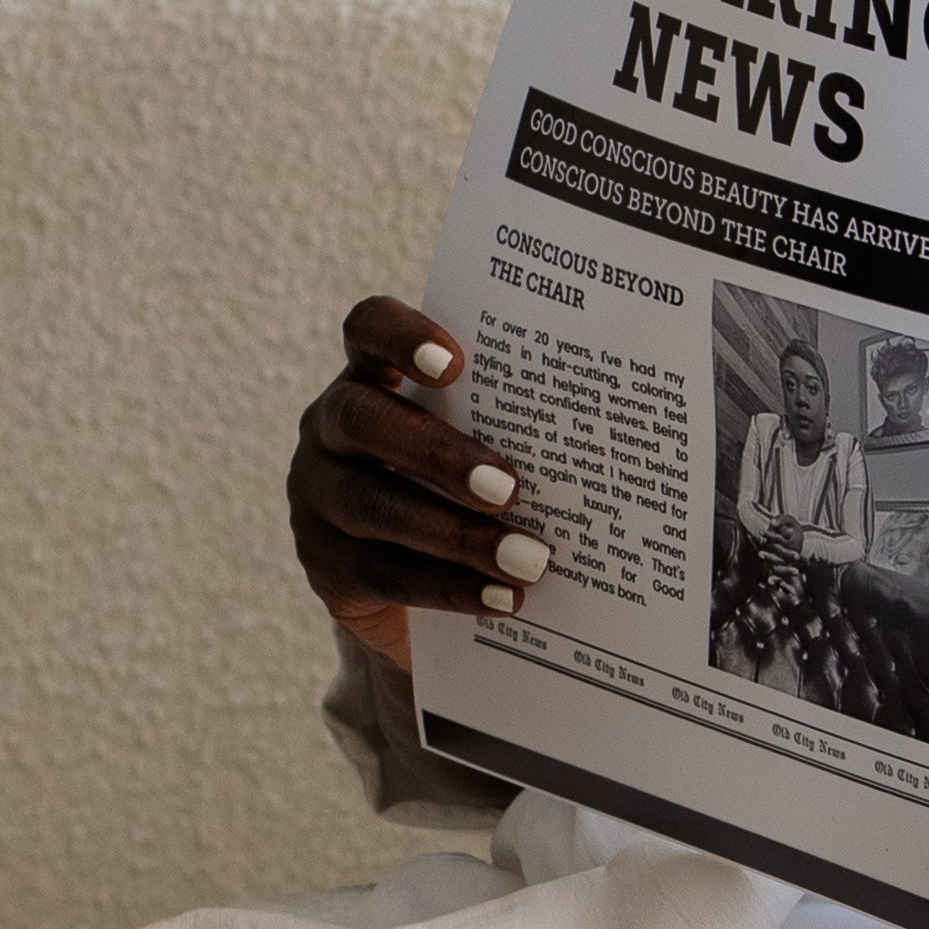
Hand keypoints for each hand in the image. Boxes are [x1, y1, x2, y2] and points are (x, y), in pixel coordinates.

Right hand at [288, 300, 552, 672]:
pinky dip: (449, 587)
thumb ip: (513, 431)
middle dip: (438, 454)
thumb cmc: (468, 493)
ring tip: (528, 560)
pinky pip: (382, 572)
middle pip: (363, 420)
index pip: (367, 330)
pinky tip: (503, 598)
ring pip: (372, 505)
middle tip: (510, 487)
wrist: (418, 598)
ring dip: (456, 535)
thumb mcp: (481, 448)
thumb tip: (612, 440)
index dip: (402, 338)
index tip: (457, 363)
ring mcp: (316, 495)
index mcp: (372, 376)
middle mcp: (330, 427)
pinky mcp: (324, 564)